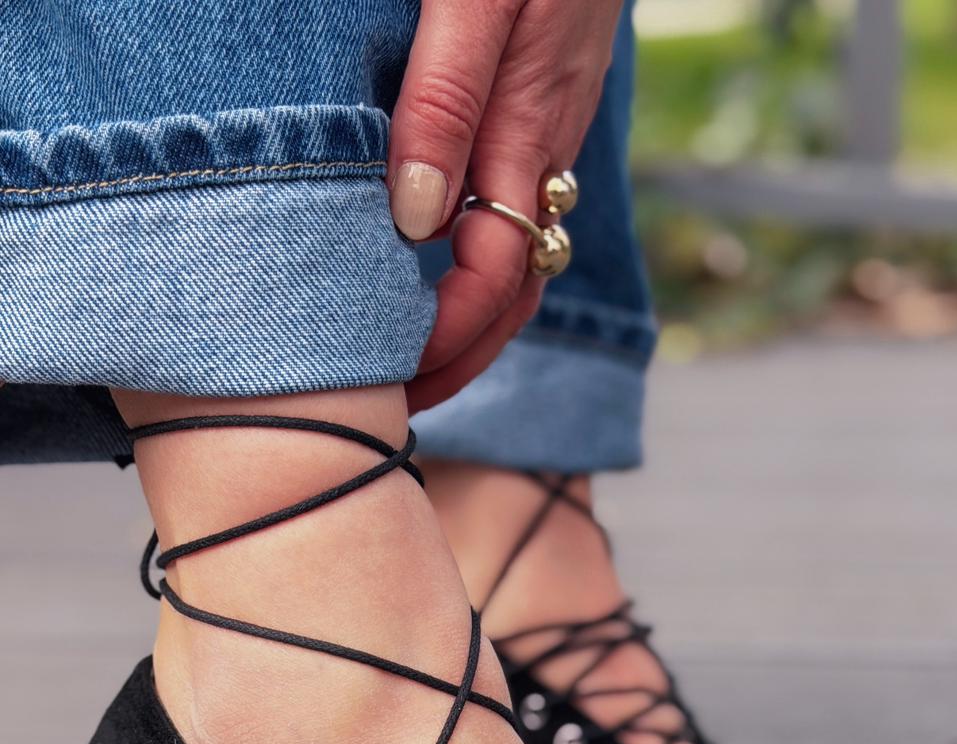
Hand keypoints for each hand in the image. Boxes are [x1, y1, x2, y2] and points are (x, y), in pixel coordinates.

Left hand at [389, 0, 622, 413]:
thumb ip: (446, 102)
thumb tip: (416, 223)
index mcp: (525, 130)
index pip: (489, 277)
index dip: (443, 343)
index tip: (391, 389)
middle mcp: (541, 144)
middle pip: (510, 289)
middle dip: (460, 357)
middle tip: (399, 407)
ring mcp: (543, 125)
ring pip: (516, 254)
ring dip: (471, 320)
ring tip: (413, 361)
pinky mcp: (537, 100)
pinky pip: (512, 206)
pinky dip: (478, 261)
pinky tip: (436, 266)